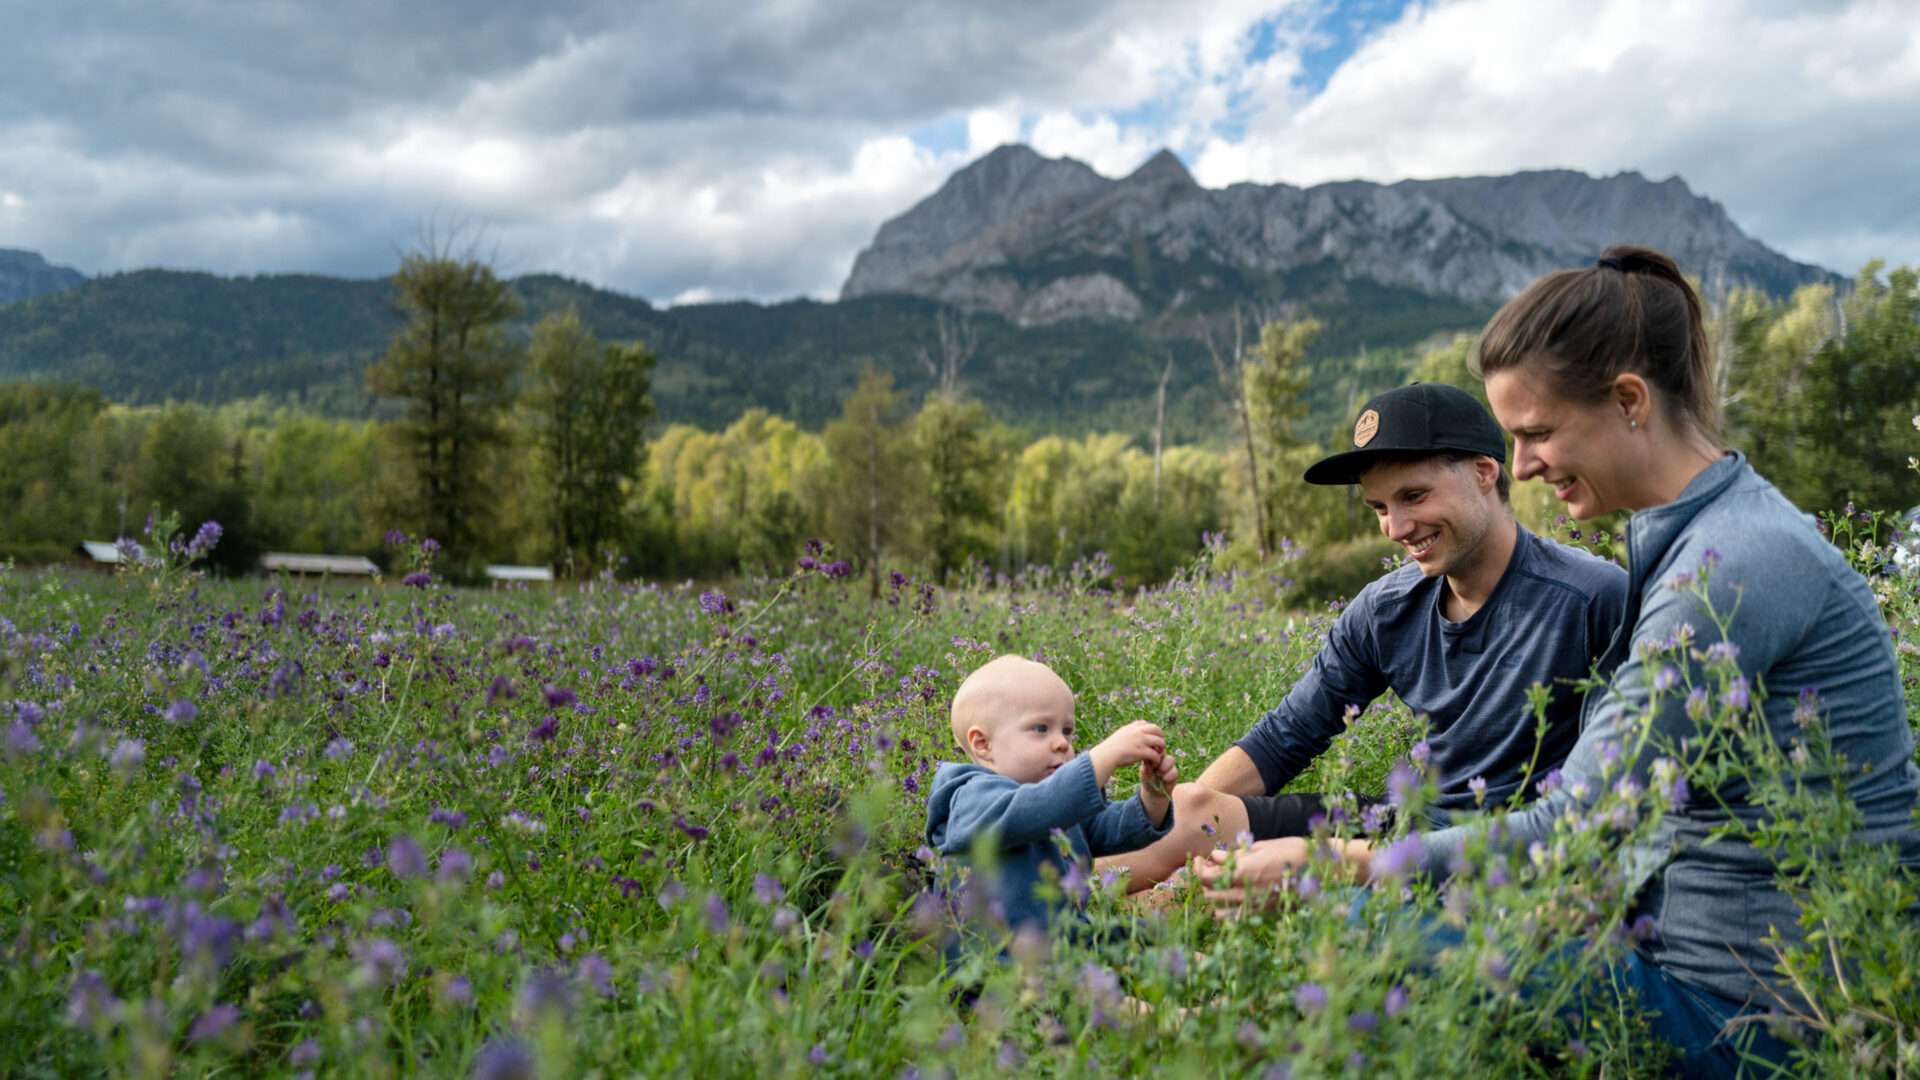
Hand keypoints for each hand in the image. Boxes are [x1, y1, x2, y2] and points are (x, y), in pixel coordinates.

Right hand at [1089, 720, 1166, 785]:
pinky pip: (1155, 754)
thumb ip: (1129, 734)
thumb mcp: (1120, 736)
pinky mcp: (1142, 751)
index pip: (1148, 724)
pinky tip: (1153, 764)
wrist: (1106, 756)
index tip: (1151, 740)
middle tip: (1159, 747)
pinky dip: (1156, 760)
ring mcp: (1140, 740)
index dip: (1152, 732)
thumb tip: (1135, 735)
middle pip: (1157, 730)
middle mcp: (1138, 731)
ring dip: (1161, 749)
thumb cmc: (1110, 749)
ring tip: (1157, 756)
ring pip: (1160, 742)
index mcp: (1132, 727)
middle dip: (1160, 738)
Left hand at [1138, 752, 1177, 824]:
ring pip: (1170, 759)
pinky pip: (1174, 771)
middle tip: (1154, 767)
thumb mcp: (1144, 773)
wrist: (1154, 792)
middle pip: (1164, 751)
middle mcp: (1162, 758)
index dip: (1154, 752)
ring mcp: (1169, 765)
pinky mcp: (1174, 773)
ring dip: (1164, 767)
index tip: (1149, 761)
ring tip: (1159, 774)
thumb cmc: (1147, 780)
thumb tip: (1149, 760)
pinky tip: (1164, 780)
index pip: (1155, 747)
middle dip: (1158, 759)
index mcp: (1153, 755)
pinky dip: (1168, 776)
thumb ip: (1146, 766)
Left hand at [1194, 838, 1310, 913]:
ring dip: (1213, 898)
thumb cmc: (1293, 851)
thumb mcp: (1262, 847)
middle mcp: (1246, 893)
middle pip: (1208, 894)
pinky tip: (1232, 898)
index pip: (1205, 878)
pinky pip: (1236, 919)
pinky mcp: (1264, 915)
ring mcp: (1255, 907)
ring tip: (1218, 884)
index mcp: (1244, 872)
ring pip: (1218, 911)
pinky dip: (1227, 911)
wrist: (1322, 870)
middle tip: (1206, 868)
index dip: (1196, 869)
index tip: (1198, 859)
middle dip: (1202, 882)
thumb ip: (1236, 855)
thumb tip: (1216, 856)